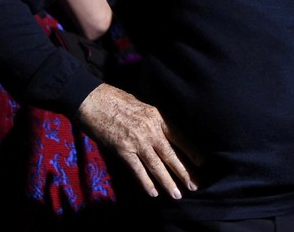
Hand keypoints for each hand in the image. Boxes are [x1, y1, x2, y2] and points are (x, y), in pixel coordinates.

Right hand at [77, 83, 197, 199]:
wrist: (91, 100)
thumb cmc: (115, 99)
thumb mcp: (141, 104)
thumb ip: (153, 119)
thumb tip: (162, 131)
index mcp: (157, 116)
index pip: (180, 137)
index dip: (192, 151)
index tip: (202, 162)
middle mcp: (150, 130)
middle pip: (171, 155)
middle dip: (185, 172)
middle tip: (196, 185)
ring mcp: (137, 141)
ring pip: (157, 165)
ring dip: (168, 182)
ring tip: (178, 195)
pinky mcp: (122, 150)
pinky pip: (137, 170)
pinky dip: (146, 182)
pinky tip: (153, 193)